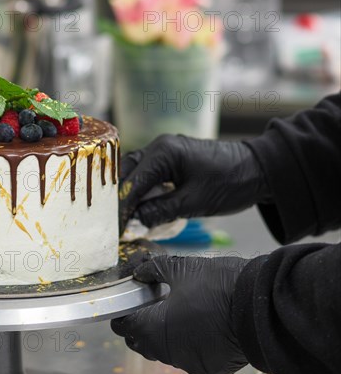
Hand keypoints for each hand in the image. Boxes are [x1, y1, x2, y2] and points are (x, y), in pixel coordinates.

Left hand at [111, 256, 249, 373]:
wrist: (260, 306)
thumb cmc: (217, 285)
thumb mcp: (180, 267)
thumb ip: (153, 269)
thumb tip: (139, 271)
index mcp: (153, 329)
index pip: (124, 325)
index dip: (123, 312)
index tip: (128, 301)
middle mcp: (167, 352)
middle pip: (141, 342)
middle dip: (141, 324)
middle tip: (151, 305)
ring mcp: (189, 364)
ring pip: (165, 352)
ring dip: (163, 335)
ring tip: (175, 313)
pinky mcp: (209, 369)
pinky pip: (188, 357)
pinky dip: (187, 344)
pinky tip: (196, 325)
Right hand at [119, 135, 269, 229]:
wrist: (259, 170)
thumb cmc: (230, 183)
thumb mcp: (193, 203)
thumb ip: (160, 211)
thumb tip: (135, 222)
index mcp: (163, 153)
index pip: (132, 182)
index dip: (122, 207)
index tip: (115, 227)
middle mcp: (159, 146)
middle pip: (127, 171)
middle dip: (120, 197)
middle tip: (114, 221)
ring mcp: (165, 150)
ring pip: (136, 171)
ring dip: (129, 192)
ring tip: (124, 216)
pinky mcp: (172, 158)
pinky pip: (148, 172)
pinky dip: (142, 188)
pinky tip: (140, 206)